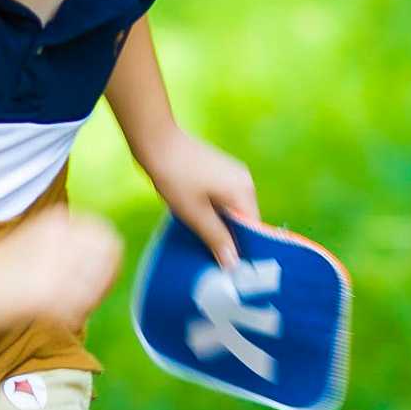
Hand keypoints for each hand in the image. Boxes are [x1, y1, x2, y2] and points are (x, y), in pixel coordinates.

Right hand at [0, 207, 125, 329]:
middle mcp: (59, 237)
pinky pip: (79, 310)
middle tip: (87, 297)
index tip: (94, 276)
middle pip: (109, 259)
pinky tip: (56, 319)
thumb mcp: (35, 240)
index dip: (107, 259)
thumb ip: (67, 244)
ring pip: (98, 286)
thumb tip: (105, 260)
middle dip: (105, 280)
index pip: (106, 236)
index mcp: (57, 220)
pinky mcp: (45, 293)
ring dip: (91, 301)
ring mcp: (53, 265)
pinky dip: (73, 317)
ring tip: (70, 309)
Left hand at [141, 130, 260, 269]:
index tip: (231, 268)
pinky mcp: (220, 171)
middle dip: (230, 238)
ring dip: (220, 225)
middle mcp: (244, 180)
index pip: (254, 228)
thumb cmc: (174, 178)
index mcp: (244, 190)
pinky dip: (215, 212)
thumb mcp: (194, 214)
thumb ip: (216, 238)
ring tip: (204, 241)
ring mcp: (233, 173)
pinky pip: (224, 199)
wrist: (156, 141)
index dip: (244, 249)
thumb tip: (234, 264)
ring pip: (232, 210)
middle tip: (213, 258)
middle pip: (245, 219)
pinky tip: (199, 220)